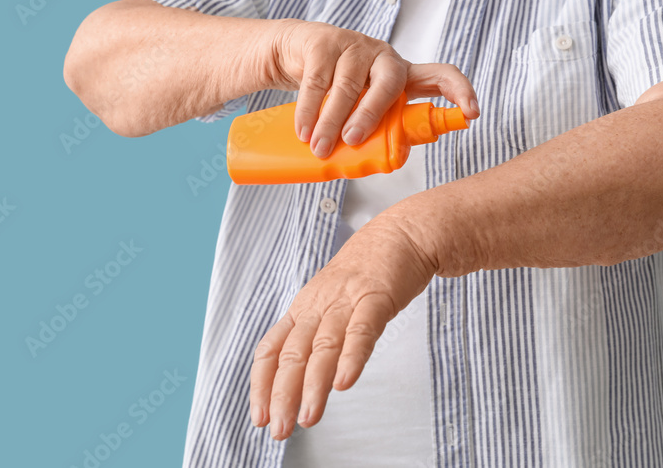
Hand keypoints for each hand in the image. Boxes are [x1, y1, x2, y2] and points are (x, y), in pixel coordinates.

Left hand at [248, 212, 436, 439]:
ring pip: (323, 347)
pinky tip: (345, 383)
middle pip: (292, 353)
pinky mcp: (376, 297)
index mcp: (305, 309)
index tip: (258, 415)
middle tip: (279, 429)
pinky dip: (351, 358)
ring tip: (308, 416)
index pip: (271, 349)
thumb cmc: (370, 270)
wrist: (403, 233)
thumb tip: (302, 374)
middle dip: (282, 395)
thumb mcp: (333, 302)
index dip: (262, 384)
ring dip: (313, 385)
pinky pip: (362, 331)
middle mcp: (319, 306)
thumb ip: (319, 334)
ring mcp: (346, 301)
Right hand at [270, 20, 479, 158]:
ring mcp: (355, 47)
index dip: (460, 91)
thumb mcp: (361, 105)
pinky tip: (303, 130)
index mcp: (402, 75)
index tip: (471, 113)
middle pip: (389, 83)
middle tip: (352, 140)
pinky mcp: (324, 43)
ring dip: (330, 120)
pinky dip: (308, 110)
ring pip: (346, 87)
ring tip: (320, 146)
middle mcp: (383, 58)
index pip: (441, 76)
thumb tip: (390, 159)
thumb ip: (378, 124)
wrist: (291, 53)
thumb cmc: (334, 87)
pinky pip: (317, 81)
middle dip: (371, 114)